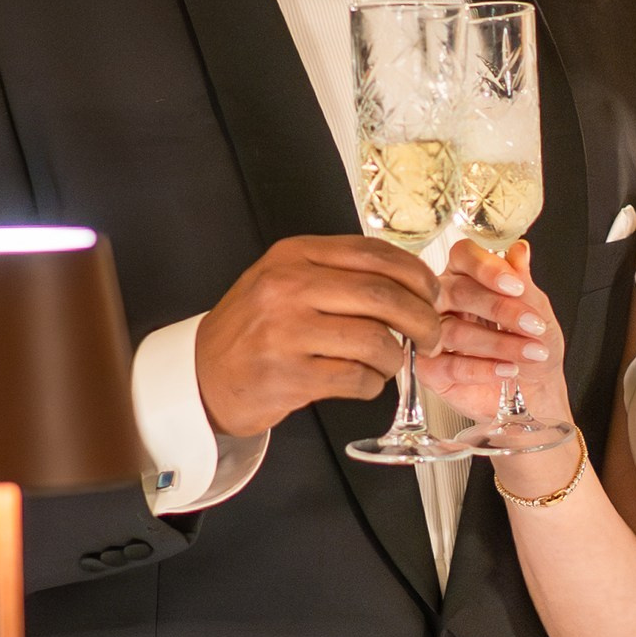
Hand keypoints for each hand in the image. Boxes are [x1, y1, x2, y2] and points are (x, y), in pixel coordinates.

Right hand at [193, 236, 440, 436]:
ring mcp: (286, 333)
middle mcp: (288, 288)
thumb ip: (339, 273)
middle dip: (422, 318)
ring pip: (375, 340)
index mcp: (294, 256)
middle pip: (383, 295)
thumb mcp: (284, 280)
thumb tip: (412, 284)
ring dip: (396, 357)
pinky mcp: (289, 376)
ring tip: (390, 362)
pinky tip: (365, 381)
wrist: (203, 374)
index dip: (416, 274)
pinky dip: (373, 383)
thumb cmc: (254, 328)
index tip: (432, 293)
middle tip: (431, 335)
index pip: (373, 253)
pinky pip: (356, 378)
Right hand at [426, 238, 572, 431]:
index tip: (515, 286)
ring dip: (498, 343)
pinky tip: (507, 369)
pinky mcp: (429, 370)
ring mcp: (432, 335)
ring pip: (453, 331)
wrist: (536, 391)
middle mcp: (443, 301)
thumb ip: (524, 282)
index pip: (463, 256)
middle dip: (500, 309)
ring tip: (530, 353)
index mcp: (465, 276)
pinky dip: (480, 368)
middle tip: (533, 325)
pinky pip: (446, 366)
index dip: (486, 268)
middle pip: (457, 292)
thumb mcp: (537, 310)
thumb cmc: (533, 344)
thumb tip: (519, 250)